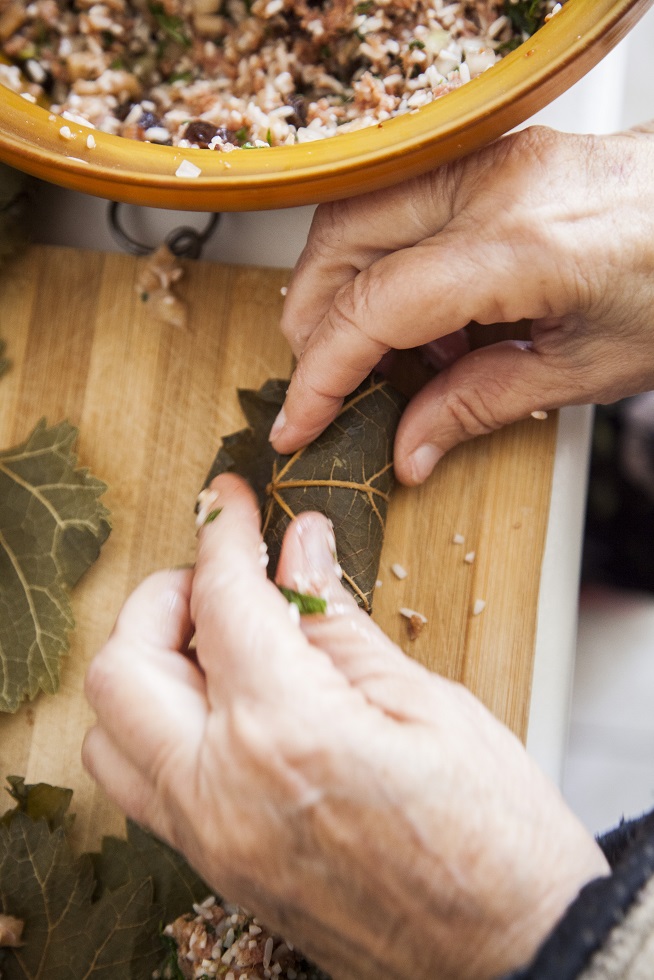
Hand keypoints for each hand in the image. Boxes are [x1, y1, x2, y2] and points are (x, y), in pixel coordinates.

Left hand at [83, 474, 608, 979]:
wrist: (512, 955)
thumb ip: (340, 621)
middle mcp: (222, 791)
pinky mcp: (216, 869)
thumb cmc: (494, 837)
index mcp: (285, 731)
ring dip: (148, 666)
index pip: (220, 600)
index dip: (222, 532)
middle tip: (220, 578)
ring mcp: (210, 840)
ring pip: (111, 732)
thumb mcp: (428, 704)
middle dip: (162, 598)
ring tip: (217, 643)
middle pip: (123, 666)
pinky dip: (159, 725)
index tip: (228, 500)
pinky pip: (145, 785)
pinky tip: (223, 706)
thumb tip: (300, 547)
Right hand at [270, 123, 653, 483]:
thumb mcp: (583, 371)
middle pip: (341, 240)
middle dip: (313, 321)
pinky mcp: (492, 154)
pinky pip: (399, 202)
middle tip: (328, 386)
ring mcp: (490, 157)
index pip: (374, 306)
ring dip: (343, 288)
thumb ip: (478, 407)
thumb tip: (408, 448)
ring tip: (391, 357)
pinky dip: (385, 263)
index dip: (321, 374)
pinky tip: (427, 317)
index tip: (300, 422)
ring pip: (356, 211)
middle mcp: (493, 182)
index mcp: (519, 244)